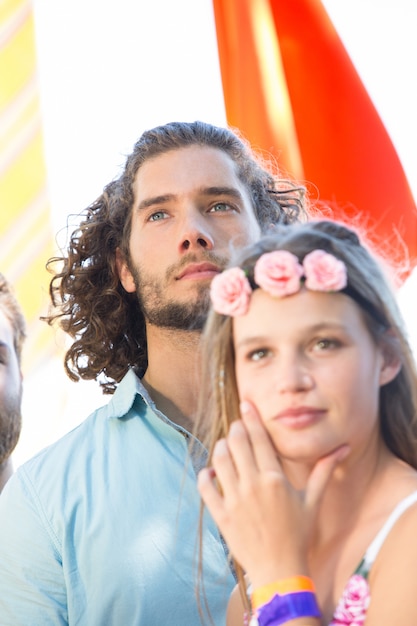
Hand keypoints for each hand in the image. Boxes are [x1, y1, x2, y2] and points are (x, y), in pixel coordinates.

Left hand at [198, 401, 347, 588]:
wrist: (280, 569)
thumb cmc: (299, 534)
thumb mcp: (312, 501)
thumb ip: (324, 471)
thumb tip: (343, 448)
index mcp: (275, 479)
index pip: (259, 439)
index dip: (251, 419)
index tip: (246, 404)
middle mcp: (253, 485)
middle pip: (236, 443)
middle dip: (235, 428)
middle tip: (237, 426)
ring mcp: (234, 500)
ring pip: (219, 460)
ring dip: (221, 447)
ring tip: (226, 445)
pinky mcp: (221, 515)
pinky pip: (206, 488)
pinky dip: (205, 475)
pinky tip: (211, 472)